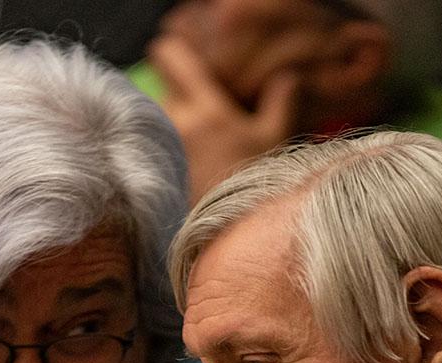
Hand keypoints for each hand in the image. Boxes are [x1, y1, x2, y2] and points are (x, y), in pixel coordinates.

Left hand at [149, 34, 299, 203]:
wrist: (233, 234)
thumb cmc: (257, 186)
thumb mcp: (276, 139)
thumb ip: (281, 101)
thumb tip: (288, 75)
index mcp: (206, 110)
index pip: (170, 55)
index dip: (173, 49)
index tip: (184, 55)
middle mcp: (177, 125)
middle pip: (163, 87)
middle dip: (179, 90)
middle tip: (202, 104)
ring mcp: (161, 149)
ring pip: (158, 116)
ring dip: (174, 119)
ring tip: (200, 138)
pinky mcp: (153, 170)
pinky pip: (155, 142)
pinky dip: (167, 142)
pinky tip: (192, 158)